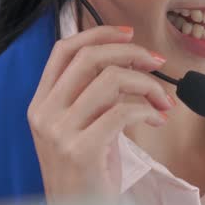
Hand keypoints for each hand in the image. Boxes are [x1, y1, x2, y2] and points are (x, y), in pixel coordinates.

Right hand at [27, 25, 172, 204]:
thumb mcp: (80, 126)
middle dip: (131, 53)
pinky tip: (157, 120)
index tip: (129, 34)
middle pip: (90, 57)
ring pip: (111, 80)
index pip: (64, 50)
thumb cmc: (88, 170)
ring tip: (162, 101)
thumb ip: (93, 93)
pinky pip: (124, 111)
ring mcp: (60, 132)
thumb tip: (130, 57)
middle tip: (157, 63)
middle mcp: (45, 113)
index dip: (99, 34)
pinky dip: (149, 110)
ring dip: (148, 85)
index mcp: (41, 103)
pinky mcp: (82, 150)